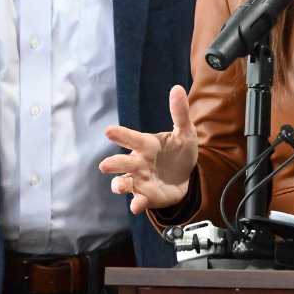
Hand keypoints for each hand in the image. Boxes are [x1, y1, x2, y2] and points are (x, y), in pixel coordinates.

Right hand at [100, 86, 197, 213]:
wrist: (187, 176)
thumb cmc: (179, 151)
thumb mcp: (185, 132)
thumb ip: (180, 113)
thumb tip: (177, 88)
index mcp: (146, 145)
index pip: (131, 138)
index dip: (121, 135)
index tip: (109, 131)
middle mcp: (138, 163)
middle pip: (121, 162)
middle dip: (113, 163)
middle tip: (105, 165)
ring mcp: (140, 181)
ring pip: (123, 183)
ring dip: (120, 185)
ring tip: (120, 186)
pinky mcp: (146, 196)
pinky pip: (138, 201)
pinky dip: (136, 203)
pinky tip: (137, 205)